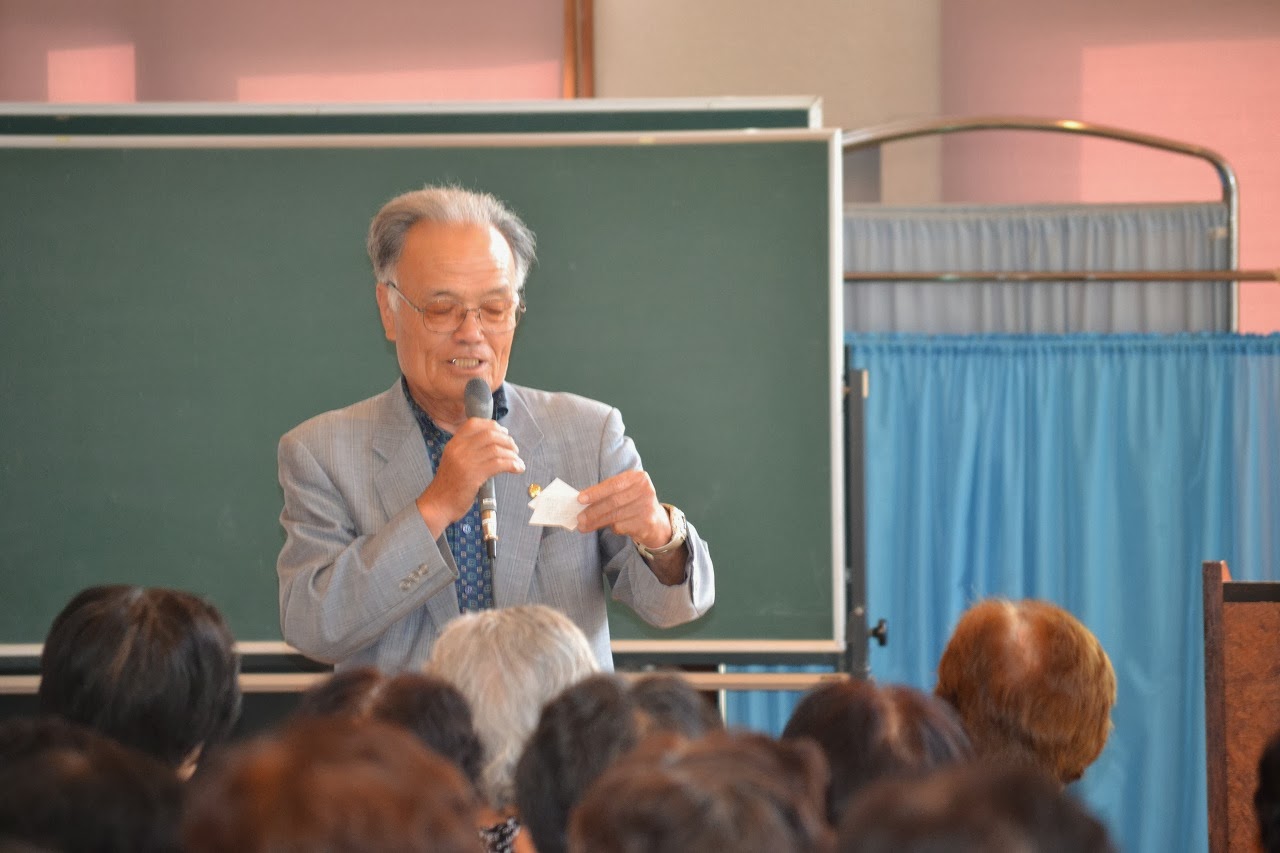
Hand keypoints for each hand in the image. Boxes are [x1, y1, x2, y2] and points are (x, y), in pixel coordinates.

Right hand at [416, 418, 524, 536]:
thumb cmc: (450, 485)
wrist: (438, 505)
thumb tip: (495, 444)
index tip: (504, 432)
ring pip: (496, 449)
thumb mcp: (454, 461)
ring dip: (512, 454)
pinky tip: (518, 468)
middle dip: (507, 440)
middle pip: (489, 434)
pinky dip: (512, 464)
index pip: (474, 423)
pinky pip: (498, 464)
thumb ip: (469, 450)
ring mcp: (465, 462)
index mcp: (454, 443)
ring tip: (518, 461)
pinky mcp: (473, 476)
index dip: (492, 425)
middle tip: (514, 449)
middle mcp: (459, 449)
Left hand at [576, 470, 670, 547]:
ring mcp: (647, 508)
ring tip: (583, 525)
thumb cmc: (633, 502)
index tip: (580, 499)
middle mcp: (645, 491)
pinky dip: (611, 528)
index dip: (595, 492)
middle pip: (613, 501)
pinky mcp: (646, 524)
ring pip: (615, 516)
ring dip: (596, 522)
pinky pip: (621, 526)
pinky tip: (606, 527)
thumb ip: (607, 492)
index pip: (613, 484)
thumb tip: (582, 500)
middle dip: (593, 510)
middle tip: (579, 517)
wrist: (656, 521)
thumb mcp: (624, 491)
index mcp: (638, 478)